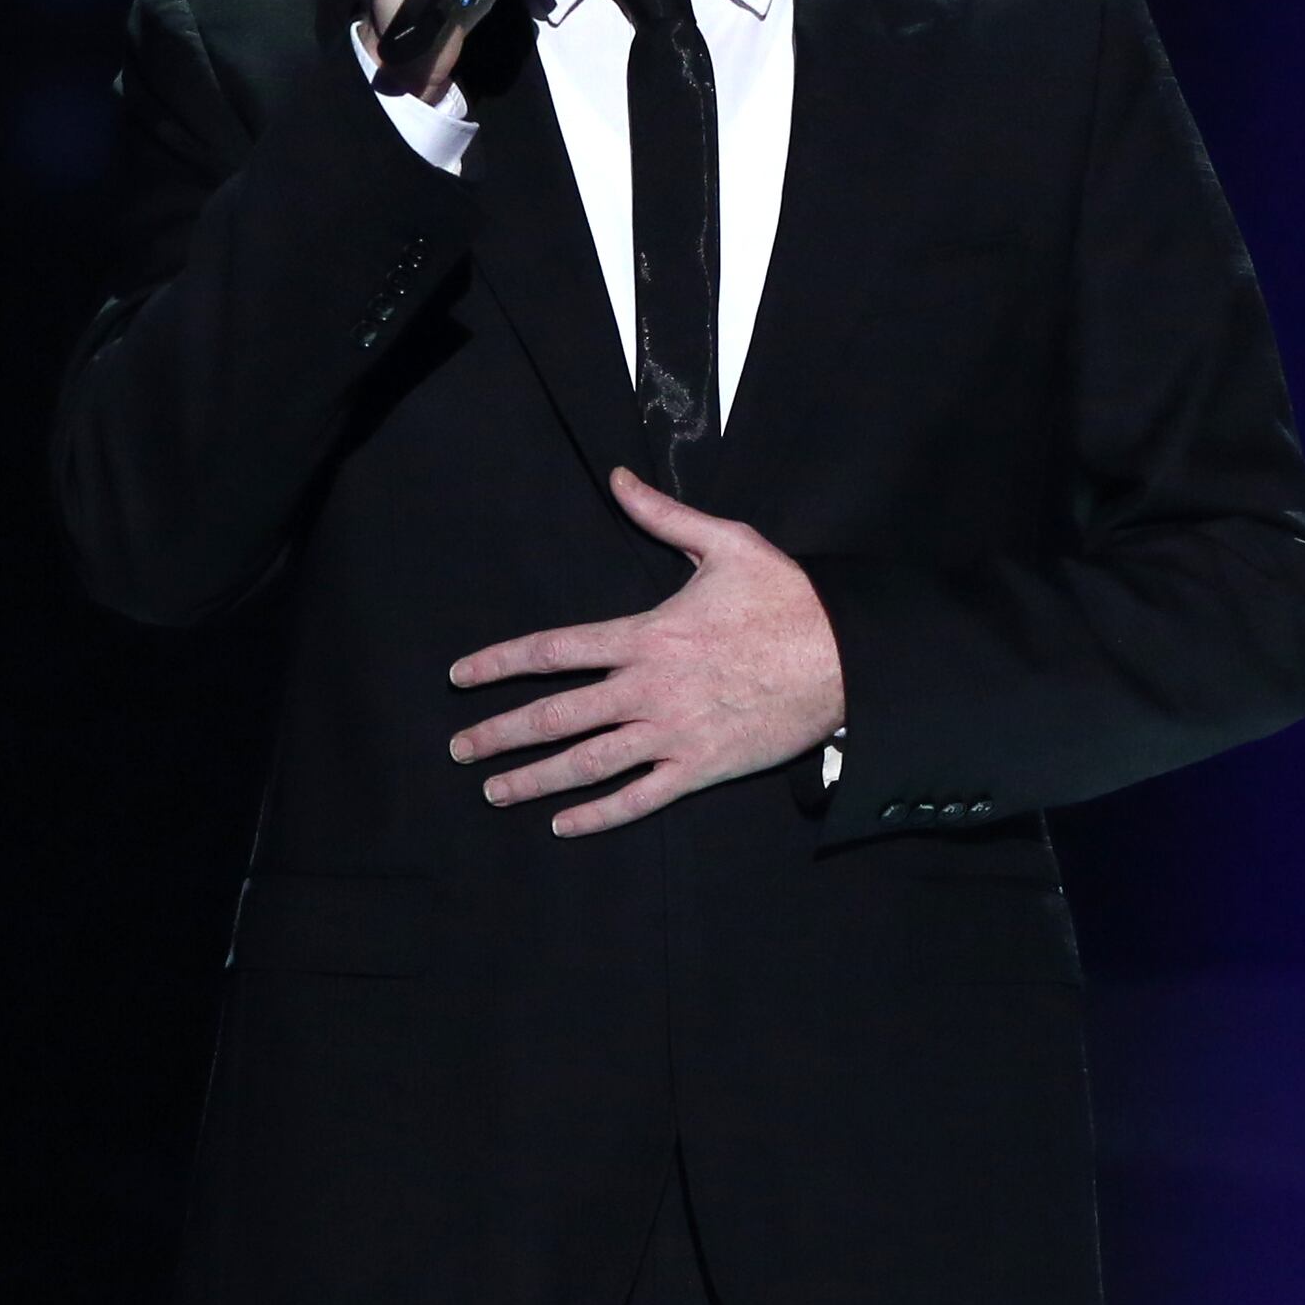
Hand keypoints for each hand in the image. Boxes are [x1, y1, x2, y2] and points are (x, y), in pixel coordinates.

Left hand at [445, 469, 844, 837]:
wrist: (844, 654)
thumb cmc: (787, 597)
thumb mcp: (726, 543)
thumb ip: (663, 516)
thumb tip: (618, 479)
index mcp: (646, 635)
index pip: (554, 650)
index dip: (500, 663)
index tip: (461, 677)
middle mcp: (648, 689)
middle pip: (556, 717)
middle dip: (500, 734)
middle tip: (460, 748)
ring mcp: (673, 733)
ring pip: (588, 763)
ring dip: (534, 779)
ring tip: (495, 790)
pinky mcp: (702, 766)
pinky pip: (640, 797)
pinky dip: (599, 814)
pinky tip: (564, 824)